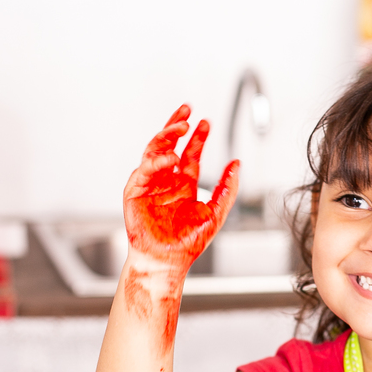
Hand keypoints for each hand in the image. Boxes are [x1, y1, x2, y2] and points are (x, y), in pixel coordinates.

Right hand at [123, 104, 239, 271]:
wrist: (168, 261)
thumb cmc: (188, 243)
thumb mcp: (216, 212)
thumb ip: (227, 188)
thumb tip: (237, 164)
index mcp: (183, 185)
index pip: (190, 154)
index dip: (197, 138)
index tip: (206, 123)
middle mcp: (165, 182)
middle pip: (168, 145)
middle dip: (176, 126)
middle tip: (187, 110)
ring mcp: (148, 185)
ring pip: (154, 152)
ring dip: (166, 136)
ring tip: (181, 126)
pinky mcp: (134, 193)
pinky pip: (143, 171)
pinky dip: (156, 162)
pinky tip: (171, 157)